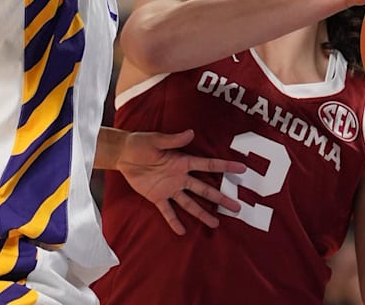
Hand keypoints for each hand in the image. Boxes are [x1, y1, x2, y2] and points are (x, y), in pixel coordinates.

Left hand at [116, 129, 245, 234]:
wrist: (123, 154)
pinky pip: (167, 211)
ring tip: (215, 224)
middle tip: (237, 208)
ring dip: (202, 213)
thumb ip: (174, 140)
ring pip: (190, 203)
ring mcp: (170, 188)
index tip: (242, 169)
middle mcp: (180, 177)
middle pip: (204, 189)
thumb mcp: (156, 140)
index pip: (208, 165)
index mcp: (183, 161)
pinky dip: (173, 221)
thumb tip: (191, 132)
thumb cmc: (140, 143)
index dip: (225, 167)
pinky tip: (182, 232)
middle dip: (221, 198)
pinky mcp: (157, 196)